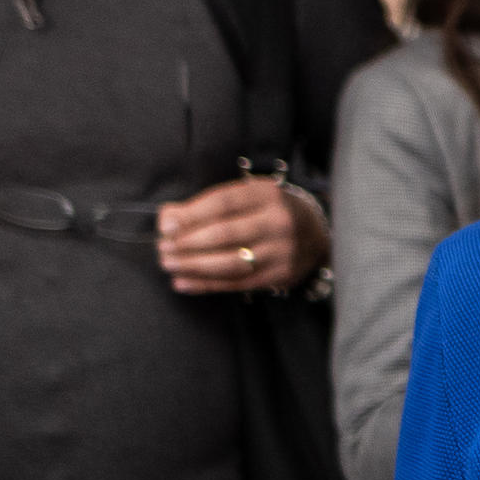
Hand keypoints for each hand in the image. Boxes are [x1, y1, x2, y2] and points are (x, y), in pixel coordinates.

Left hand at [156, 172, 326, 295]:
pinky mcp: (280, 275)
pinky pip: (237, 283)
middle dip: (188, 243)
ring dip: (193, 266)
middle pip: (225, 234)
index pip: (223, 203)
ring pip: (230, 263)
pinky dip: (206, 285)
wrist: (316, 233)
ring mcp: (281, 252)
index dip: (191, 215)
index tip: (165, 226)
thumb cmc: (268, 211)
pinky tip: (183, 283)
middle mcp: (278, 222)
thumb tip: (167, 218)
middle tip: (162, 248)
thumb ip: (208, 204)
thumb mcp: (247, 196)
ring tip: (169, 264)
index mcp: (267, 195)